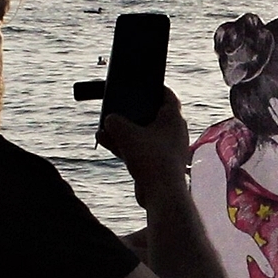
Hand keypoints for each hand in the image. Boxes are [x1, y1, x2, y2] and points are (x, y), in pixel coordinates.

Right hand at [98, 87, 189, 208]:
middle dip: (132, 112)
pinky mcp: (158, 163)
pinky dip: (125, 145)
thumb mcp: (126, 133)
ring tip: (103, 127)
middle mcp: (174, 131)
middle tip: (117, 106)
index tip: (141, 84)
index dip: (154, 87)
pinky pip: (139, 149)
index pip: (167, 95)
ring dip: (123, 130)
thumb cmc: (150, 158)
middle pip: (151, 114)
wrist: (160, 193)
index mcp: (174, 118)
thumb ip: (114, 121)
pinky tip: (104, 141)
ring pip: (142, 133)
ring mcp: (166, 148)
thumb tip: (109, 120)